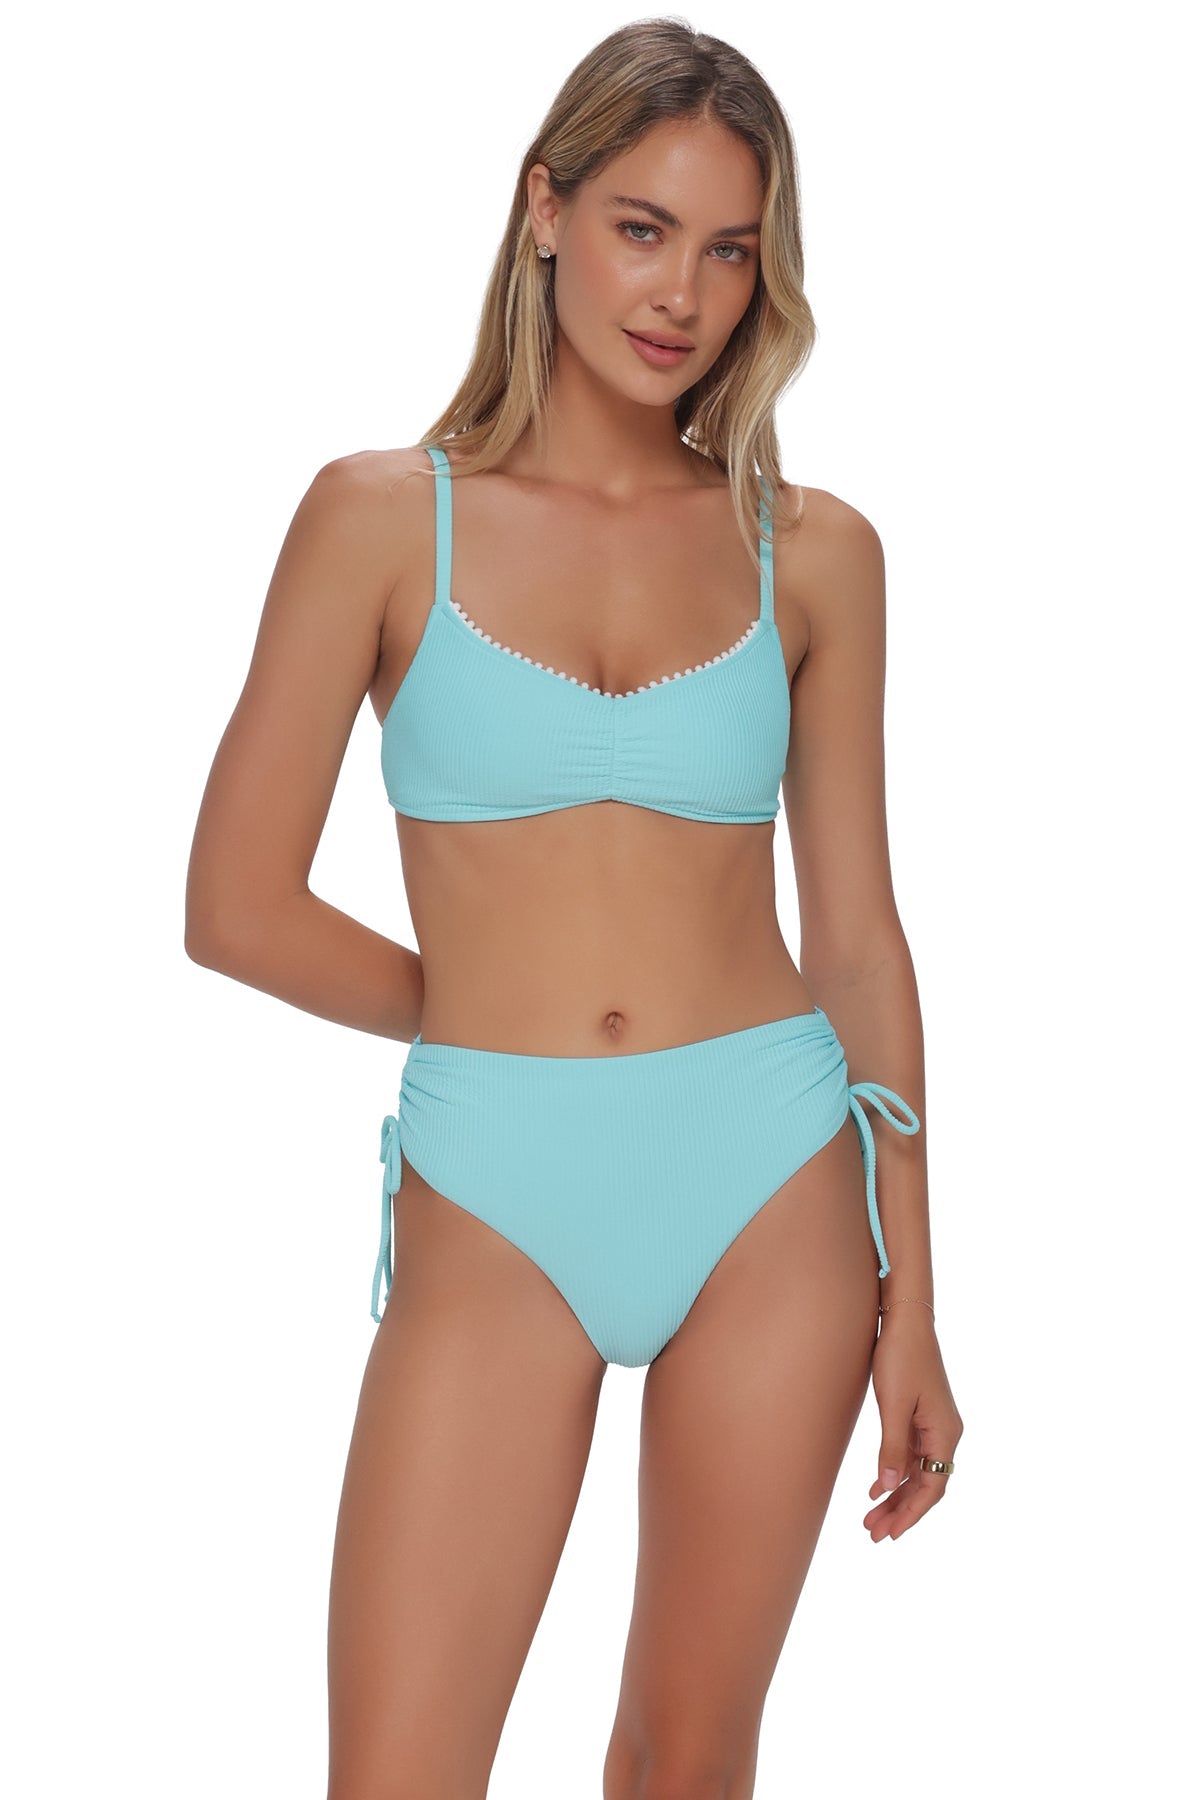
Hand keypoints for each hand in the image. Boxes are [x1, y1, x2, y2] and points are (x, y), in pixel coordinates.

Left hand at [864, 1310, 962, 1541]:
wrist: (905, 1318)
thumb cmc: (900, 1357)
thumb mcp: (893, 1405)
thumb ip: (892, 1447)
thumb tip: (888, 1487)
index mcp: (945, 1431)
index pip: (933, 1485)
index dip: (912, 1513)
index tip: (890, 1534)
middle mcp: (945, 1431)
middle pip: (926, 1483)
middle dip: (901, 1511)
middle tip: (873, 1534)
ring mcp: (934, 1423)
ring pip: (917, 1471)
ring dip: (895, 1495)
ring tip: (870, 1517)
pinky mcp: (921, 1414)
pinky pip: (911, 1454)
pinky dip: (895, 1472)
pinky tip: (875, 1488)